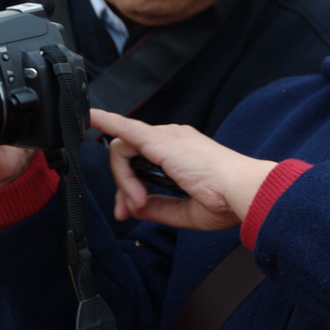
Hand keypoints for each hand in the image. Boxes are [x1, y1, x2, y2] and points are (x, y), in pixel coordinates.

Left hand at [91, 109, 276, 230]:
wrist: (241, 191)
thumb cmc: (225, 201)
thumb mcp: (184, 211)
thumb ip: (157, 207)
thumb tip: (132, 207)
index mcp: (182, 153)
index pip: (143, 163)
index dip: (131, 187)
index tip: (132, 210)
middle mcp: (173, 140)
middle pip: (130, 157)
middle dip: (123, 186)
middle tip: (128, 211)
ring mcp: (167, 137)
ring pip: (124, 151)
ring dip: (124, 180)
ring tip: (138, 202)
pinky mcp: (159, 140)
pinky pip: (124, 128)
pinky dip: (104, 121)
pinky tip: (89, 118)